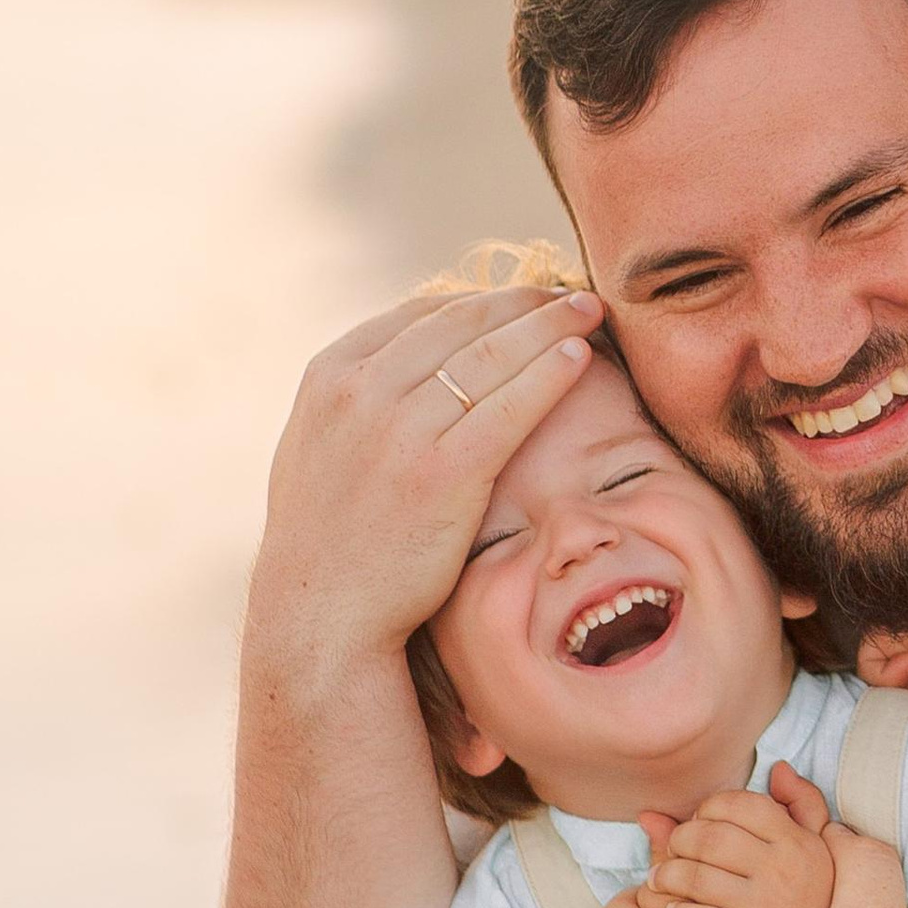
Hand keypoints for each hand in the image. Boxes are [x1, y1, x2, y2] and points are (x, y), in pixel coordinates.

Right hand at [251, 282, 600, 669]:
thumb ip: (357, 396)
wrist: (320, 614)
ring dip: (549, 324)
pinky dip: (550, 373)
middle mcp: (361, 391)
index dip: (480, 299)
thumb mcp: (318, 444)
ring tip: (589, 311)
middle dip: (524, 301)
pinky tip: (580, 356)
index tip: (521, 299)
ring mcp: (400, 429)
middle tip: (570, 294)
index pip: (419, 314)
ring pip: (492, 354)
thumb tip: (405, 359)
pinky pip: (510, 406)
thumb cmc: (329, 537)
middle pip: (462, 322)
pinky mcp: (443, 472)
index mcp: (329, 374)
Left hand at [637, 763, 835, 907]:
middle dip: (680, 839)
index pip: (739, 804)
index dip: (709, 807)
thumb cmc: (813, 891)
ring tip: (661, 879)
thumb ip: (799, 801)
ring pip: (695, 877)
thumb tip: (777, 767)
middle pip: (710, 838)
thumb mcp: (816, 843)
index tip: (700, 820)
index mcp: (797, 841)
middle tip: (673, 848)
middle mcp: (783, 871)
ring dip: (667, 875)